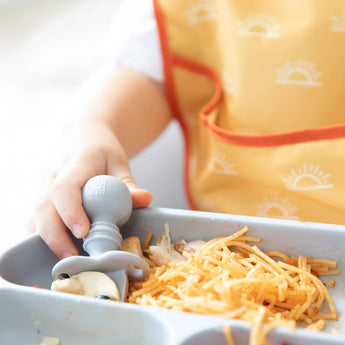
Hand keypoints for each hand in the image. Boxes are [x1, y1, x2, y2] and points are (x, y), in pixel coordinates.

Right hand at [27, 64, 170, 259]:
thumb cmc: (102, 149)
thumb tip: (145, 200)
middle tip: (72, 257)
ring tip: (67, 259)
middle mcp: (53, 173)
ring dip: (47, 240)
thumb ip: (128, 184)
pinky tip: (59, 249)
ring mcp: (43, 185)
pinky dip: (43, 236)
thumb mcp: (119, 162)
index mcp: (75, 162)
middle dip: (54, 236)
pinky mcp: (41, 195)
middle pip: (43, 206)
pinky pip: (36, 218)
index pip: (65, 187)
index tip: (82, 231)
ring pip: (35, 215)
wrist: (82, 137)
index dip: (70, 210)